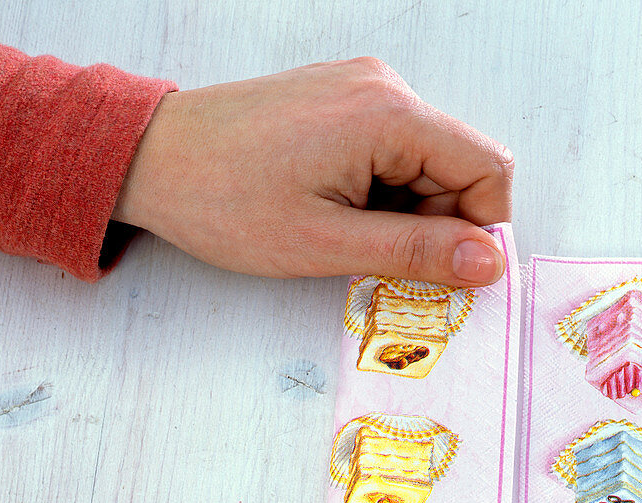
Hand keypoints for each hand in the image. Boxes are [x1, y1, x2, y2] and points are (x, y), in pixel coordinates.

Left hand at [112, 58, 511, 286]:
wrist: (153, 158)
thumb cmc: (224, 200)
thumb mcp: (326, 244)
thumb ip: (416, 253)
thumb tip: (489, 263)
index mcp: (388, 114)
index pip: (488, 169)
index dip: (480, 231)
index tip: (447, 275)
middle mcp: (382, 88)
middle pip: (458, 167)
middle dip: (435, 226)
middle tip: (376, 260)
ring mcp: (360, 89)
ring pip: (425, 165)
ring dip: (402, 214)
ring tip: (340, 234)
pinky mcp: (340, 102)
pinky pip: (391, 153)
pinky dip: (379, 194)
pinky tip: (333, 212)